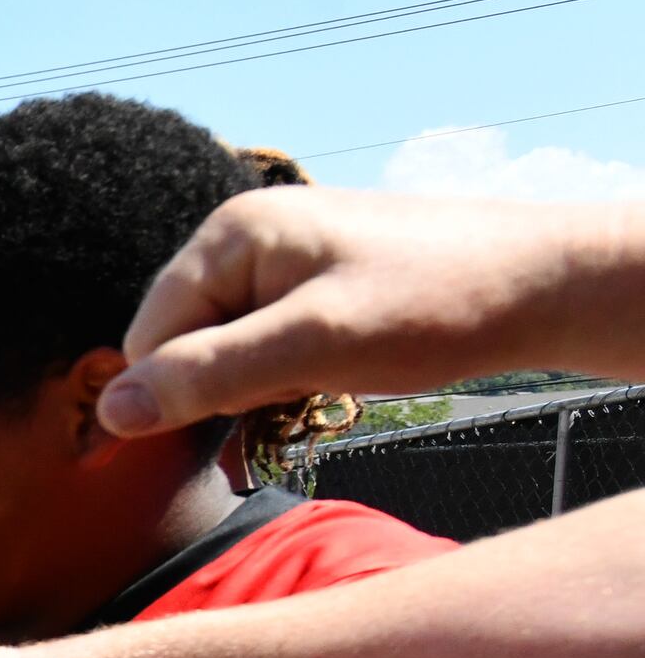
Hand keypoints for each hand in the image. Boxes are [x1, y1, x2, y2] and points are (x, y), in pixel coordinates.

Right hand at [100, 186, 594, 437]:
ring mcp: (283, 257)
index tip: (234, 423)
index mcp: (230, 234)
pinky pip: (265, 342)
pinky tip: (329, 384)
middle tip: (294, 401)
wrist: (545, 285)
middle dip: (223, 390)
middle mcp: (246, 237)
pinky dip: (285, 377)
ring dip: (259, 389)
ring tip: (324, 388)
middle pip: (184, 342)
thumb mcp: (310, 348)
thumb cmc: (435, 305)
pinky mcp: (315, 282)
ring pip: (227, 349)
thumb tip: (112, 412)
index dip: (176, 394)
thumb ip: (206, 376)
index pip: (149, 336)